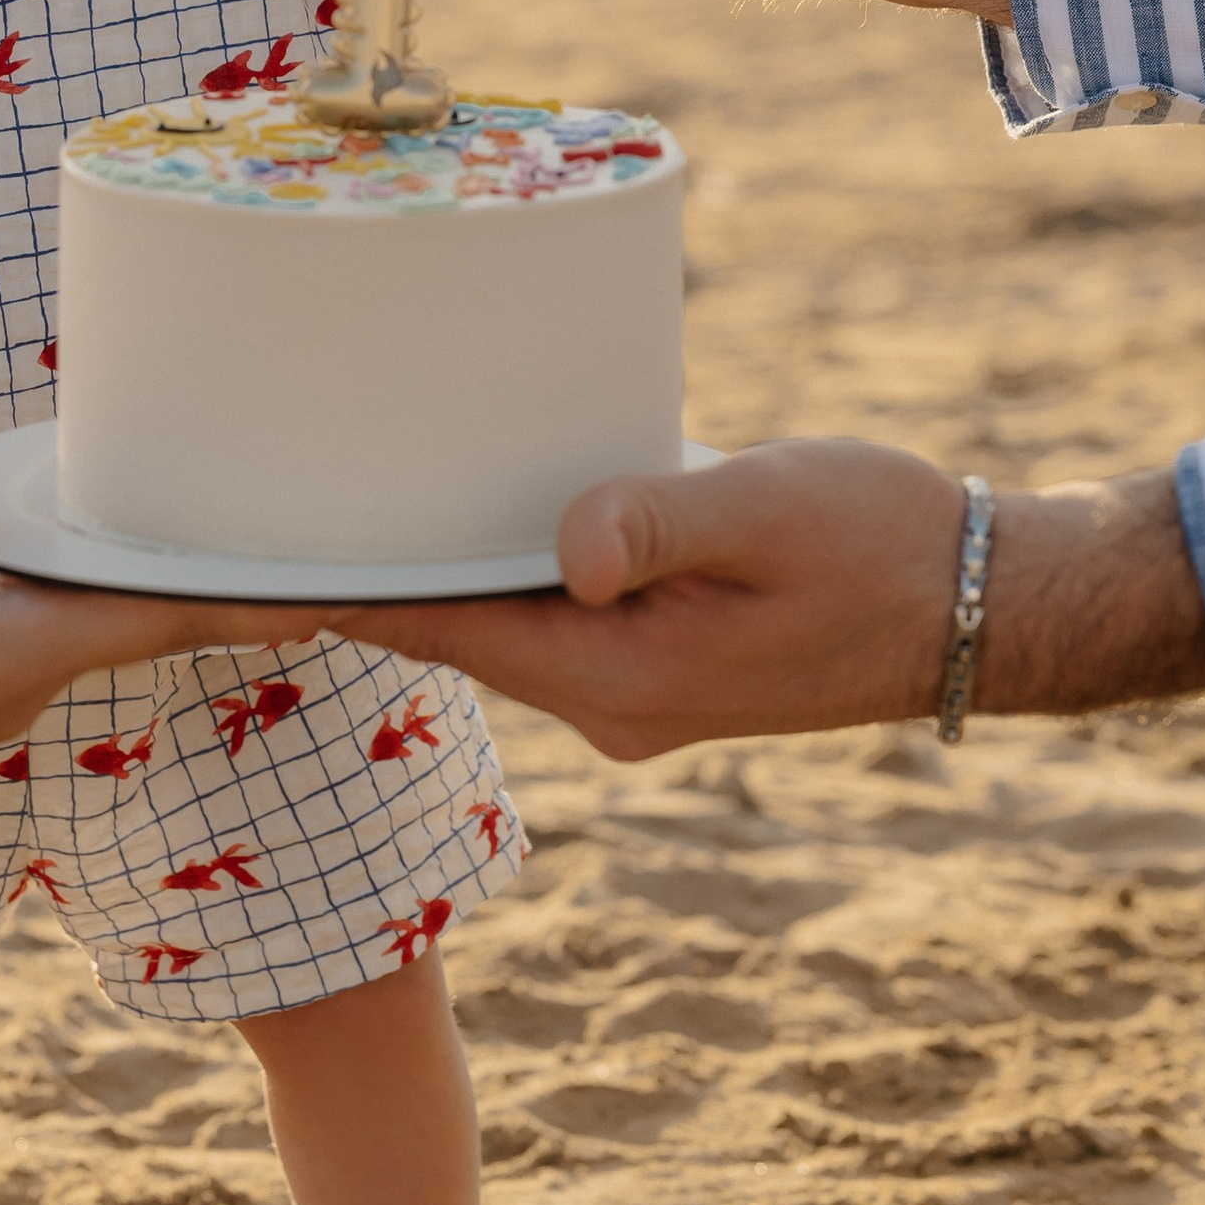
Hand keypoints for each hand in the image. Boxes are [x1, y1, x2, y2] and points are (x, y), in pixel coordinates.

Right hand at [0, 456, 225, 957]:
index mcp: (33, 647)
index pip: (182, 614)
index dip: (272, 596)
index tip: (356, 589)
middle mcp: (22, 682)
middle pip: (127, 608)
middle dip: (193, 567)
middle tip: (272, 522)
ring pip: (54, 609)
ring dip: (92, 567)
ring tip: (128, 504)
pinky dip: (22, 580)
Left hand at [316, 440, 1204, 757]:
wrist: (991, 605)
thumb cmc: (888, 542)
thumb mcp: (771, 508)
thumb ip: (662, 521)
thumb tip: (570, 545)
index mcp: (612, 675)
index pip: (429, 628)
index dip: (319, 595)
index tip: (213, 576)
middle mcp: (605, 700)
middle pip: (440, 630)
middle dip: (343, 581)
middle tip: (231, 525)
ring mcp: (632, 688)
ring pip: (490, 622)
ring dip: (417, 572)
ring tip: (312, 505)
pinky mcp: (659, 658)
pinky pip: (542, 613)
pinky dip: (488, 569)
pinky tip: (453, 512)